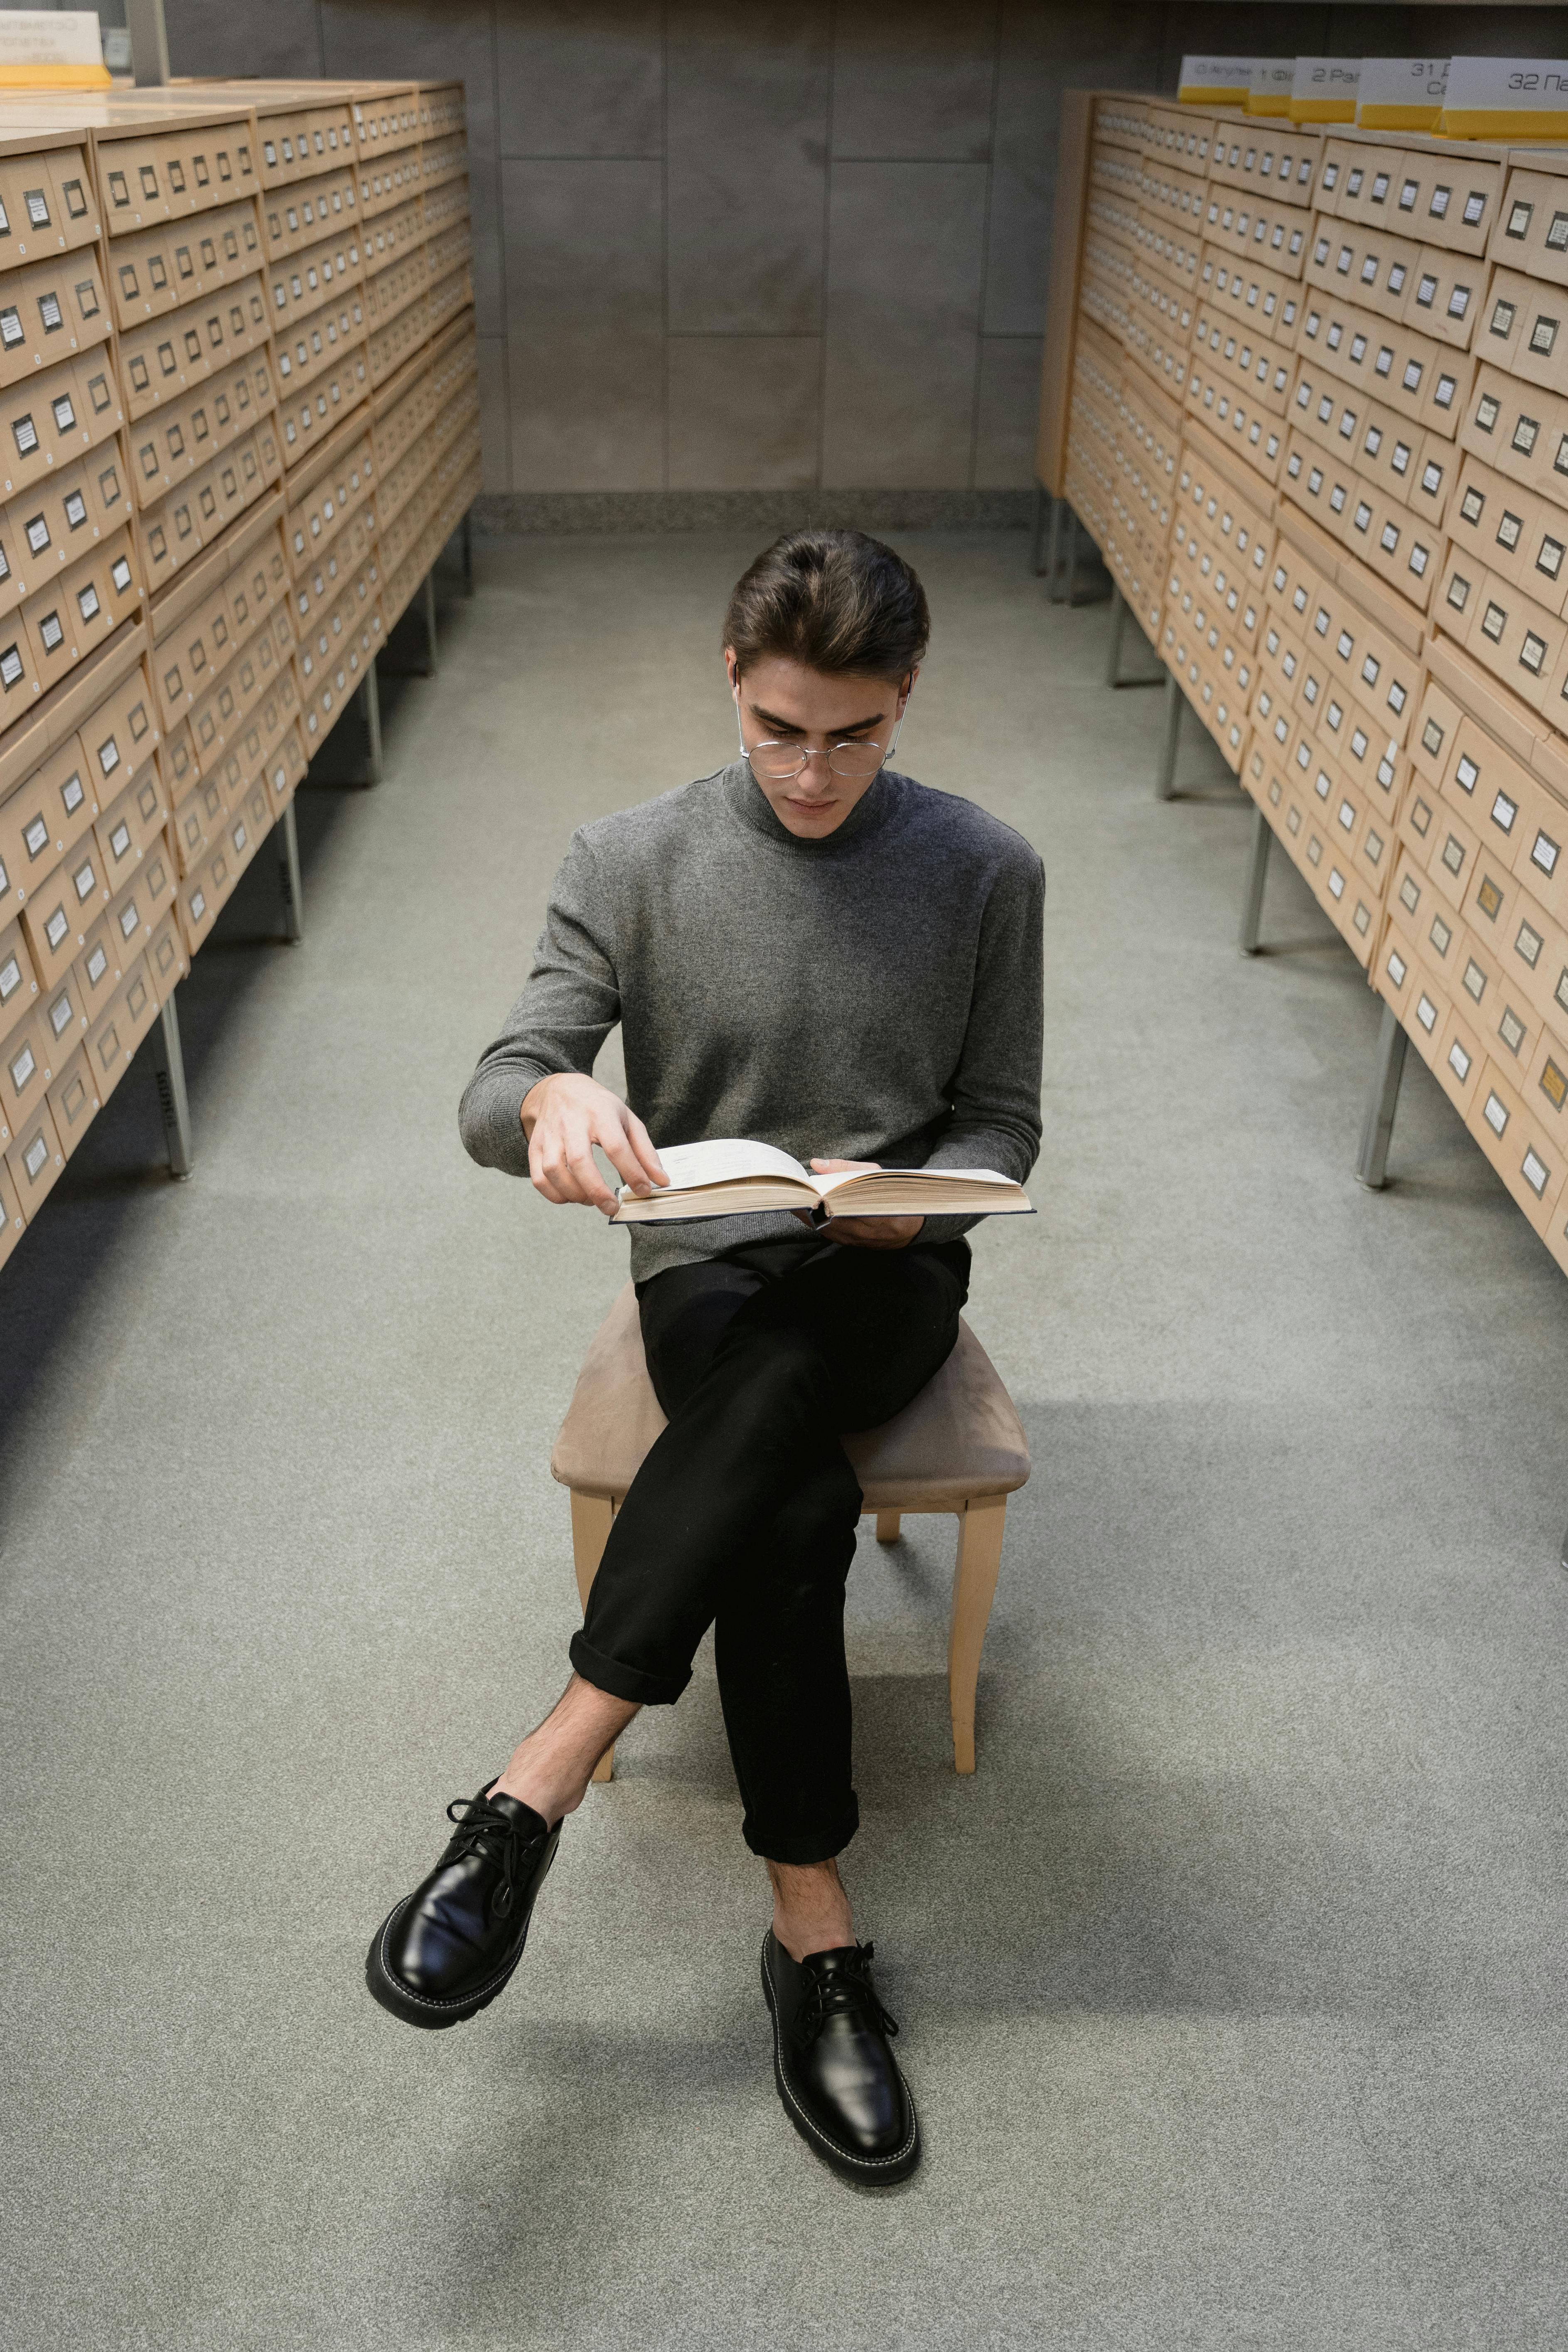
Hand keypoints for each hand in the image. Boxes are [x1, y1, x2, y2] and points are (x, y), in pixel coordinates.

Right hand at [522, 1073, 667, 1216]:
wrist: (560, 1089)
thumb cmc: (598, 1107)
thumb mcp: (627, 1120)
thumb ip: (645, 1151)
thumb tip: (660, 1180)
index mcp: (600, 1113)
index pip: (616, 1147)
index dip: (632, 1173)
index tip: (644, 1191)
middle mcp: (571, 1123)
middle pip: (579, 1161)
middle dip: (597, 1191)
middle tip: (611, 1207)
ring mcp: (549, 1135)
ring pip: (554, 1170)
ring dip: (574, 1193)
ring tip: (591, 1200)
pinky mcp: (534, 1146)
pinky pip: (538, 1177)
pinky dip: (554, 1194)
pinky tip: (571, 1197)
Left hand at [798, 1158, 923, 1250]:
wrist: (906, 1231)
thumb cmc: (893, 1197)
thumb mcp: (876, 1174)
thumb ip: (846, 1168)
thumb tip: (817, 1164)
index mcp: (870, 1212)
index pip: (832, 1204)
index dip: (814, 1193)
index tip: (804, 1182)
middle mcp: (858, 1231)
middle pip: (819, 1215)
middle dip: (806, 1200)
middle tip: (797, 1186)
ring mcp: (849, 1239)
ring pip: (817, 1224)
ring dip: (807, 1209)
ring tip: (801, 1193)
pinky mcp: (843, 1243)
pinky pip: (822, 1229)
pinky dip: (814, 1217)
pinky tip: (810, 1205)